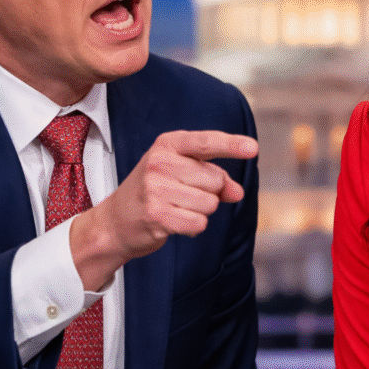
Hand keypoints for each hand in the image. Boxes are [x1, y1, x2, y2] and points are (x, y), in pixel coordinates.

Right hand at [70, 130, 257, 289]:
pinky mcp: (157, 214)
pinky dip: (193, 226)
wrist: (115, 222)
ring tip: (177, 208)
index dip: (232, 145)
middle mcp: (160, 162)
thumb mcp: (180, 174)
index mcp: (167, 145)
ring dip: (201, 211)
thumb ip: (213, 177)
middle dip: (211, 192)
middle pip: (215, 179)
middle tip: (184, 195)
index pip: (205, 142)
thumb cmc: (153, 192)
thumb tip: (238, 192)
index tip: (253, 148)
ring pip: (210, 203)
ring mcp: (156, 188)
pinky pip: (199, 222)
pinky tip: (174, 222)